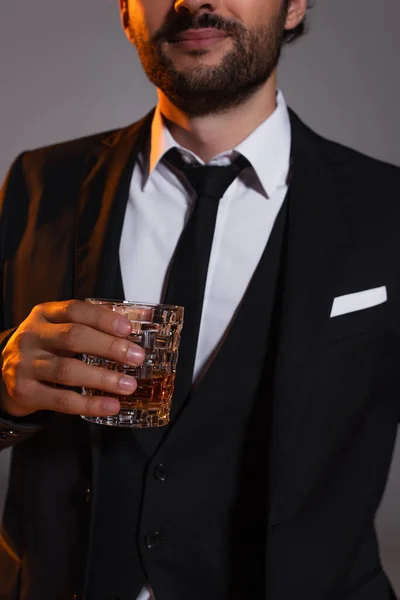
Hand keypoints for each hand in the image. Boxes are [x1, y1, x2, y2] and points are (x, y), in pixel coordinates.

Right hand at [1, 300, 144, 417]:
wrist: (4, 371)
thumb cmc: (44, 347)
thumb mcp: (59, 327)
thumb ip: (91, 324)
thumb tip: (138, 321)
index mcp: (44, 314)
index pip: (74, 310)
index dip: (103, 318)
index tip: (128, 329)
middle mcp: (32, 336)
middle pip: (73, 338)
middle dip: (109, 347)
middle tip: (136, 357)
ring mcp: (26, 364)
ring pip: (68, 370)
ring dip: (103, 378)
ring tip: (128, 385)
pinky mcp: (26, 391)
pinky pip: (62, 400)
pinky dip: (90, 404)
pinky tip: (110, 405)